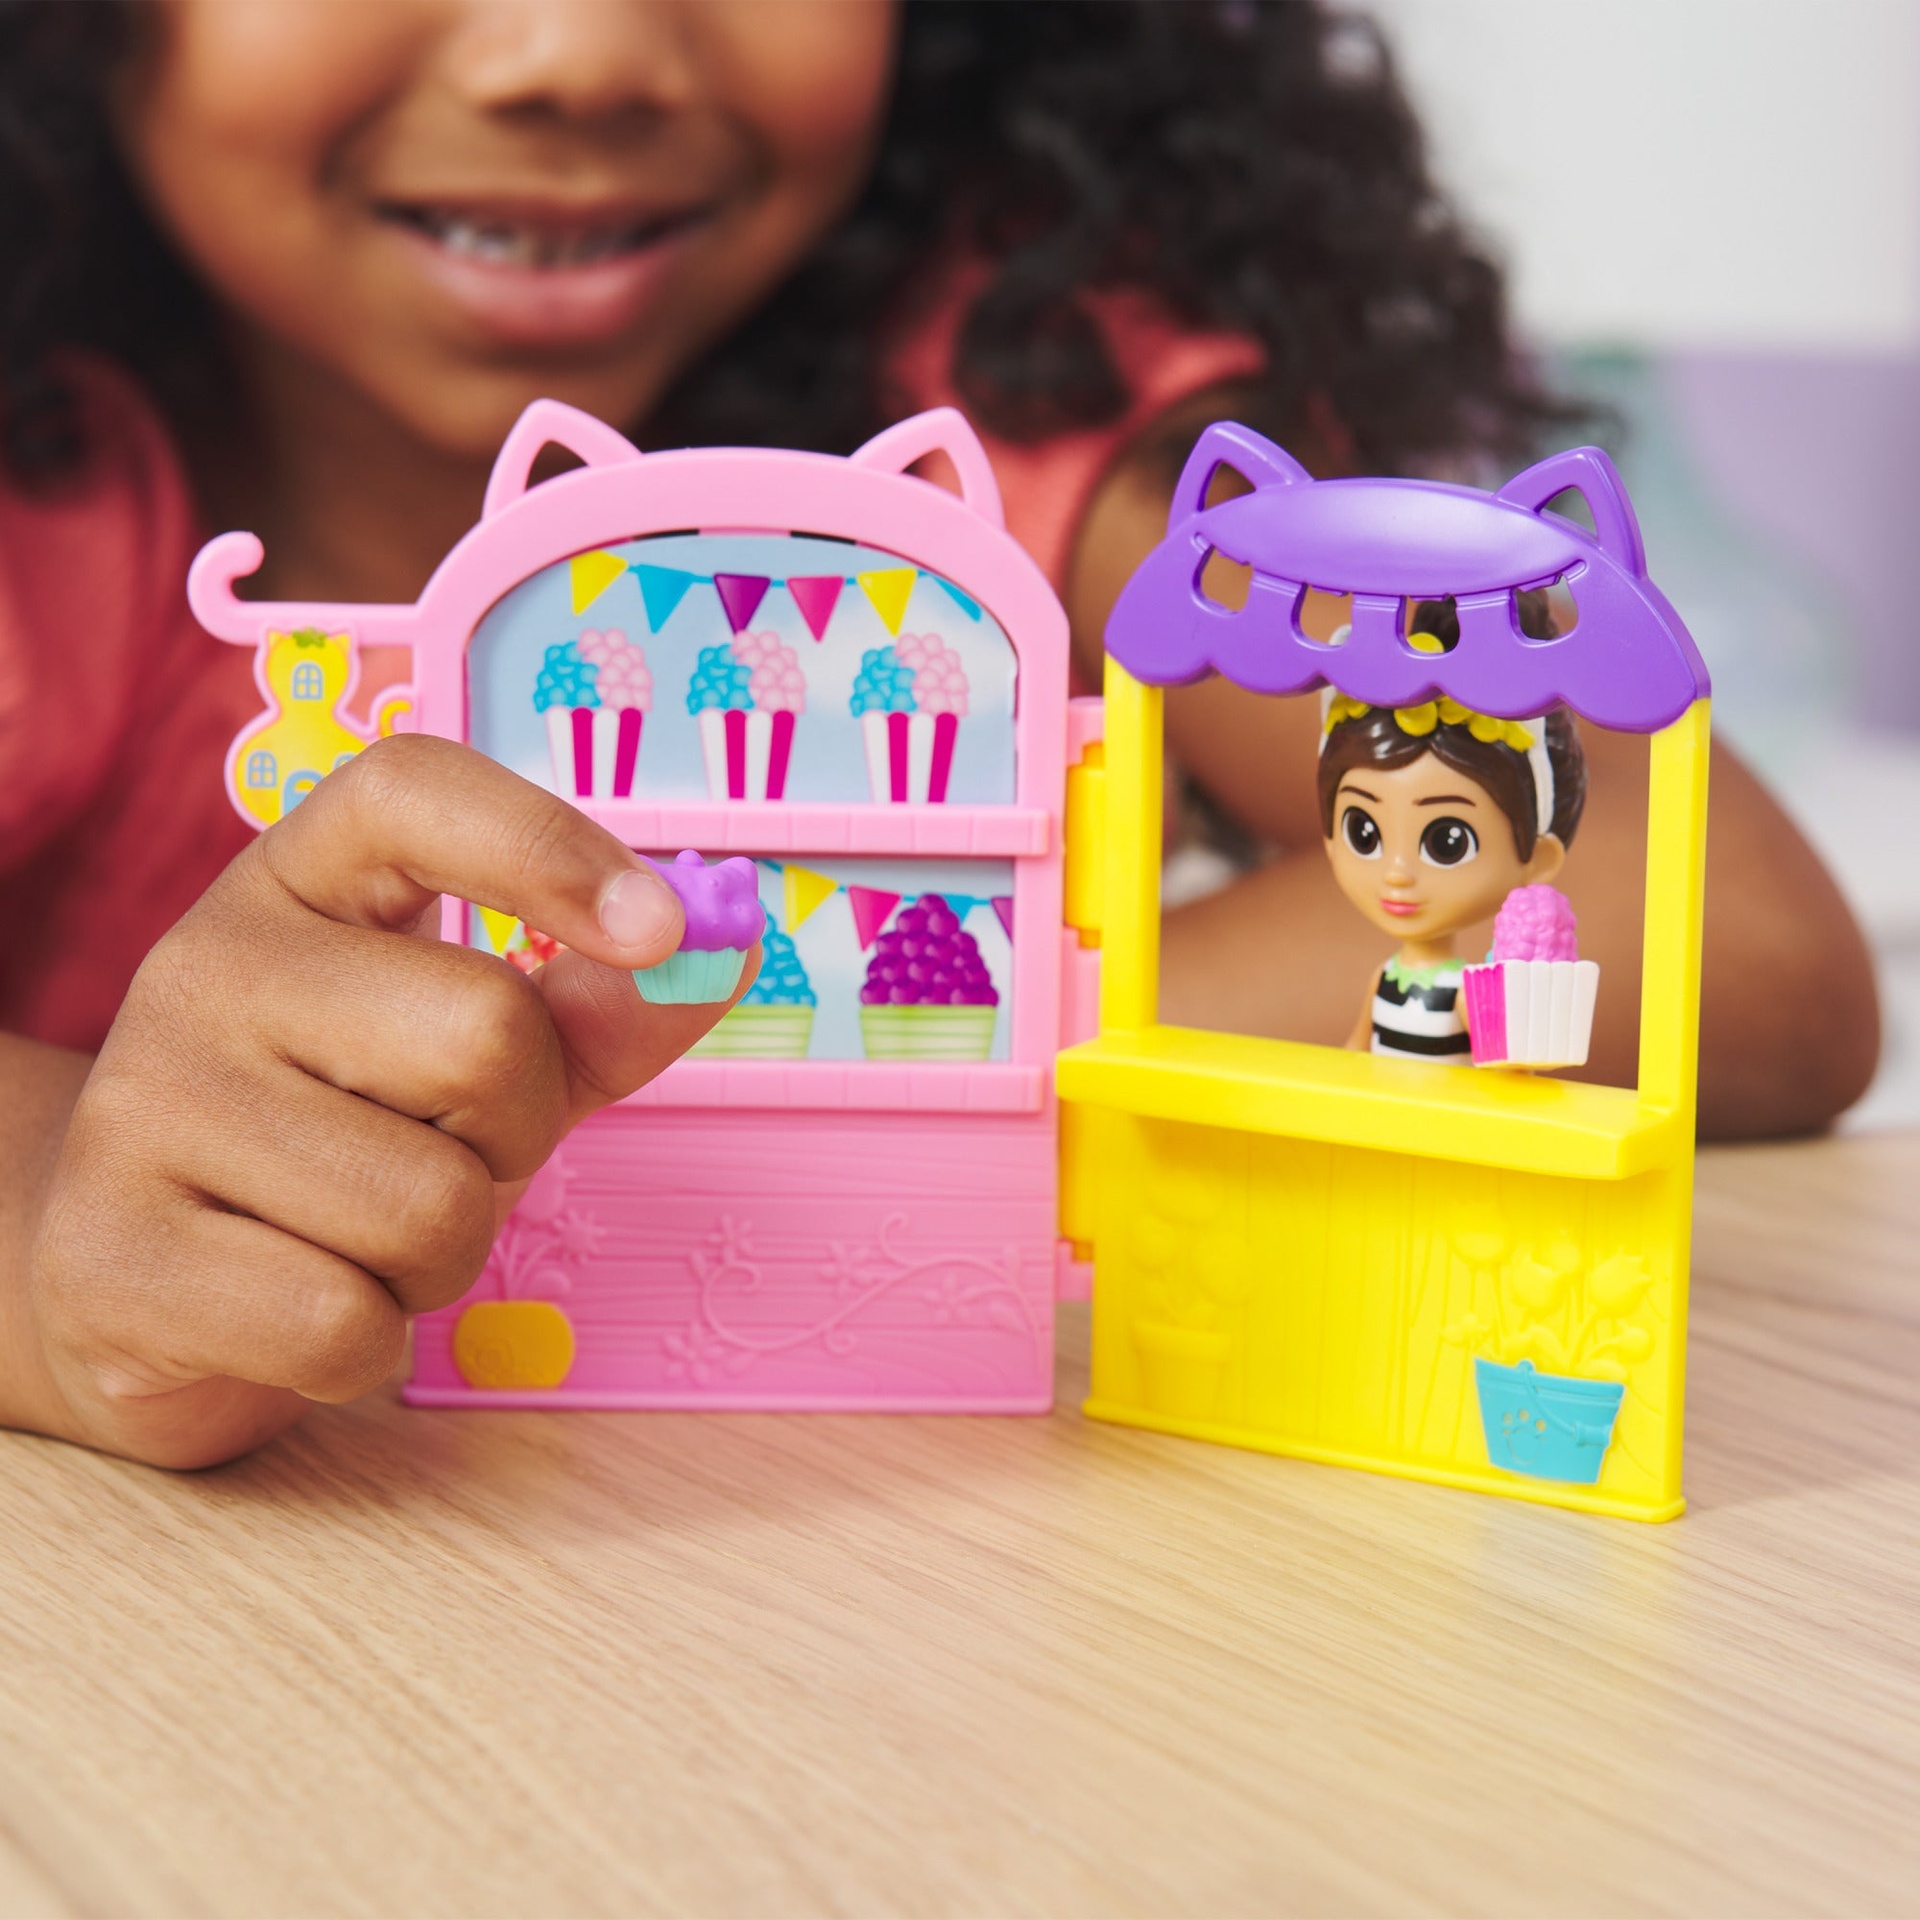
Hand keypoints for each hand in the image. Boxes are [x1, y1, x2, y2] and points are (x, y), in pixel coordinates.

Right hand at [5, 736, 751, 1466]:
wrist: (148, 1271)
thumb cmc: (350, 1132)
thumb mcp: (478, 1051)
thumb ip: (595, 1007)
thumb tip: (717, 952)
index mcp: (299, 879)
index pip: (411, 792)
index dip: (549, 845)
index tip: (658, 926)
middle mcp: (201, 963)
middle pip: (483, 1035)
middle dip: (514, 1132)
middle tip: (443, 1150)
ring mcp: (142, 1104)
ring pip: (428, 1206)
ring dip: (446, 1255)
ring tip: (365, 1232)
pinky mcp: (111, 1256)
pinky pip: (341, 1323)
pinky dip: (369, 1342)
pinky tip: (307, 1299)